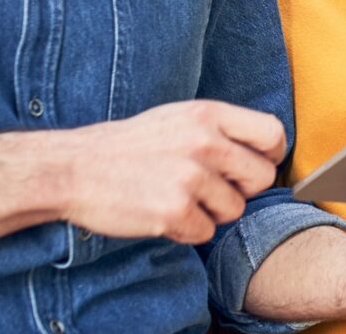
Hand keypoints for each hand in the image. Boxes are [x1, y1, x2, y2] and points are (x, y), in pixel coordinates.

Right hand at [58, 99, 285, 244]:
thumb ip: (220, 130)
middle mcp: (204, 143)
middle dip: (242, 190)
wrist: (73, 168)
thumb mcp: (178, 118)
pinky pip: (206, 232)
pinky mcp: (174, 211)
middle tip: (211, 189)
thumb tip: (264, 151)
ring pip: (234, 210)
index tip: (254, 166)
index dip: (270, 155)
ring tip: (177, 197)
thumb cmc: (128, 146)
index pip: (272, 133)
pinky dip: (187, 230)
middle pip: (261, 178)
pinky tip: (162, 213)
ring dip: (210, 212)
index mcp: (208, 114)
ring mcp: (190, 177)